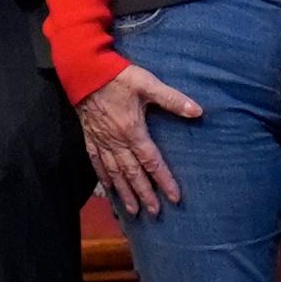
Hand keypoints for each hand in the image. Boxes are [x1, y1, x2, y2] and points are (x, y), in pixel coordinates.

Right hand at [75, 60, 201, 217]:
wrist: (82, 70)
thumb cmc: (117, 76)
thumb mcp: (147, 84)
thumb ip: (172, 99)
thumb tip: (198, 111)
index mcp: (132, 130)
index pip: (151, 161)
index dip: (164, 180)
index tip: (174, 197)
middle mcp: (116, 140)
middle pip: (132, 173)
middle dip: (144, 194)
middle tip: (154, 212)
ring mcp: (101, 140)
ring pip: (114, 173)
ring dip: (125, 192)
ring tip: (133, 210)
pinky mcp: (89, 136)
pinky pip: (96, 162)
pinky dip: (104, 178)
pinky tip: (109, 188)